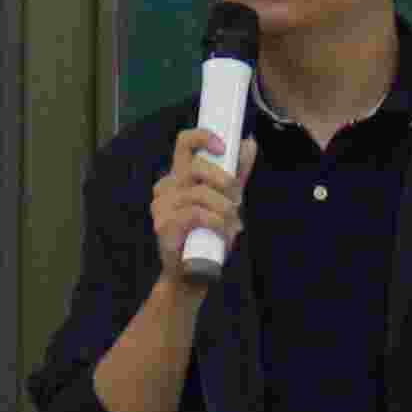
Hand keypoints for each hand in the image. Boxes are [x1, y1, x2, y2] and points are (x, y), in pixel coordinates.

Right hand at [151, 130, 246, 282]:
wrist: (193, 274)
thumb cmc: (208, 234)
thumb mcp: (226, 199)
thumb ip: (236, 173)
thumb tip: (249, 143)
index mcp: (179, 175)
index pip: (185, 142)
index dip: (204, 137)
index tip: (224, 147)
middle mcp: (166, 186)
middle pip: (197, 166)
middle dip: (225, 182)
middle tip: (237, 200)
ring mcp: (162, 205)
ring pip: (201, 193)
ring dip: (224, 209)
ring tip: (232, 224)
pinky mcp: (164, 224)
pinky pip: (197, 214)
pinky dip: (216, 223)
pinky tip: (221, 232)